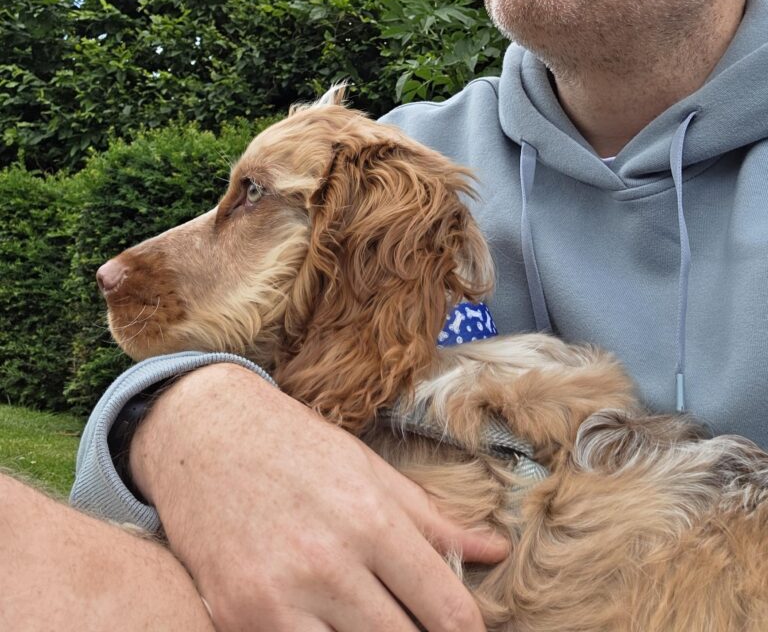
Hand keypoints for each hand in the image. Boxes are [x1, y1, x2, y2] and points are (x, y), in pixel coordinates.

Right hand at [131, 363, 507, 631]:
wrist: (202, 433)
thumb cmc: (293, 445)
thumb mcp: (369, 469)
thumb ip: (432, 520)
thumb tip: (494, 550)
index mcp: (371, 519)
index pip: (447, 610)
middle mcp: (329, 563)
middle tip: (414, 620)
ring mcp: (279, 598)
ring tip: (369, 616)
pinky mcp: (238, 619)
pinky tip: (330, 624)